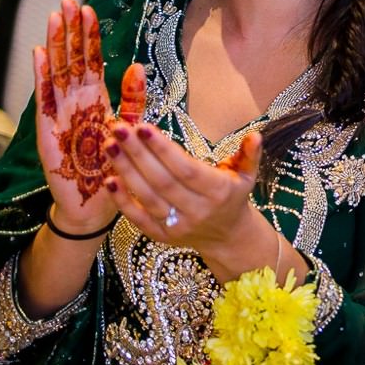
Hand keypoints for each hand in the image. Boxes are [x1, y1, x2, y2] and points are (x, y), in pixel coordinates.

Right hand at [33, 0, 144, 232]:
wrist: (93, 205)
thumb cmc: (111, 168)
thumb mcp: (129, 129)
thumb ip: (133, 99)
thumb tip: (138, 66)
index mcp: (95, 100)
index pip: (91, 61)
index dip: (89, 36)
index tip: (89, 9)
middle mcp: (75, 102)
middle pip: (71, 59)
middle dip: (70, 30)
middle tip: (68, 0)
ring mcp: (59, 114)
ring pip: (57, 72)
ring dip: (56, 44)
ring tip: (55, 17)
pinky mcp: (48, 130)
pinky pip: (44, 99)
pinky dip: (42, 76)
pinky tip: (40, 53)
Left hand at [103, 122, 288, 279]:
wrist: (228, 237)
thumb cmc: (233, 197)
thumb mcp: (246, 176)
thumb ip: (249, 155)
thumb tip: (254, 135)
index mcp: (218, 192)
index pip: (186, 169)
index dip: (164, 149)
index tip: (144, 127)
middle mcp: (197, 211)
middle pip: (162, 181)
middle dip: (138, 153)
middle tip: (119, 129)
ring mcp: (178, 226)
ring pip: (147, 197)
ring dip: (126, 171)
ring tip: (110, 145)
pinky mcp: (162, 236)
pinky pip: (138, 219)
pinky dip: (122, 201)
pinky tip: (109, 179)